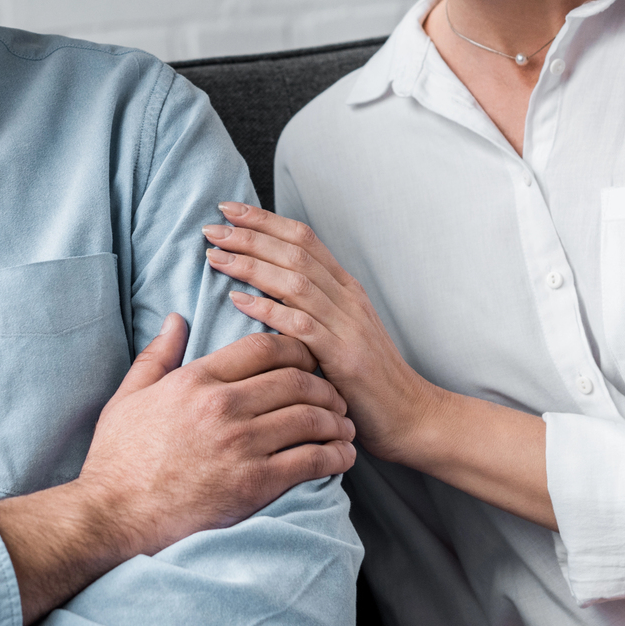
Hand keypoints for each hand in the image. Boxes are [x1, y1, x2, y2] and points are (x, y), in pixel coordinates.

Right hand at [74, 316, 357, 557]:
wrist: (113, 516)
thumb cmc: (118, 459)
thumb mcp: (128, 397)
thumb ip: (157, 355)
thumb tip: (176, 319)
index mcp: (197, 380)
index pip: (265, 348)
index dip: (297, 349)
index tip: (309, 360)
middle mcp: (224, 406)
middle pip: (297, 380)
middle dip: (325, 385)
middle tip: (336, 396)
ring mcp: (242, 446)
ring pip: (311, 418)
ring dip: (337, 420)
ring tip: (344, 426)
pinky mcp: (255, 484)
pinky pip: (312, 460)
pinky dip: (336, 455)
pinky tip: (342, 456)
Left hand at [204, 204, 559, 530]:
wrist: (413, 417)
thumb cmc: (369, 380)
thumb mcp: (342, 333)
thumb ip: (312, 308)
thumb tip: (266, 288)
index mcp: (346, 288)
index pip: (303, 238)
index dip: (265, 220)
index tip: (228, 208)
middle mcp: (348, 298)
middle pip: (294, 251)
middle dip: (250, 234)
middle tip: (211, 226)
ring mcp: (348, 325)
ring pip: (295, 280)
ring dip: (251, 264)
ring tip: (215, 257)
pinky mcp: (344, 356)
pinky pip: (301, 324)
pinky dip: (268, 308)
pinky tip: (238, 300)